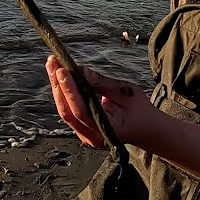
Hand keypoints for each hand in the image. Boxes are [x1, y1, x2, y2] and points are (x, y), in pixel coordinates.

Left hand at [45, 55, 160, 148]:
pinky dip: (63, 93)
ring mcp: (86, 135)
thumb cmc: (139, 110)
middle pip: (68, 111)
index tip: (62, 70)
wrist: (146, 128)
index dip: (69, 91)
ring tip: (52, 65)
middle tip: (52, 62)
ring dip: (58, 87)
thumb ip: (101, 83)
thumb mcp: (125, 91)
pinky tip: (59, 77)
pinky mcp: (83, 129)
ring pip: (65, 111)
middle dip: (58, 85)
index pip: (81, 111)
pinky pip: (69, 111)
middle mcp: (92, 137)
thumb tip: (80, 71)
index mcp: (107, 130)